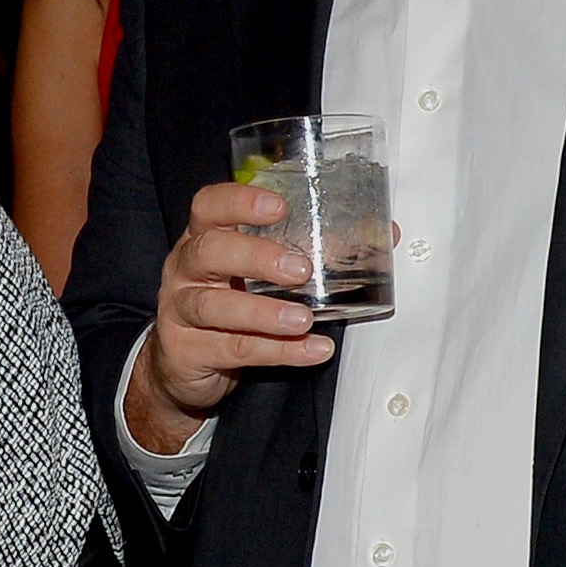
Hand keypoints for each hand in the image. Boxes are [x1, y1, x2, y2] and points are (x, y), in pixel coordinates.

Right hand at [123, 181, 334, 455]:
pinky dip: (278, 351)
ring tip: (304, 319)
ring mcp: (180, 310)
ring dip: (264, 313)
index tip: (278, 206)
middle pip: (208, 252)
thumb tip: (385, 235)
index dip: (239, 202)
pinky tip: (312, 350)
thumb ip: (309, 250)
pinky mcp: (187, 351)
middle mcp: (185, 269)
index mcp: (203, 237)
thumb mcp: (255, 272)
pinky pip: (234, 350)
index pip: (209, 206)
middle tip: (300, 269)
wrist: (182, 364)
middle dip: (255, 256)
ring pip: (214, 306)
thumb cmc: (230, 302)